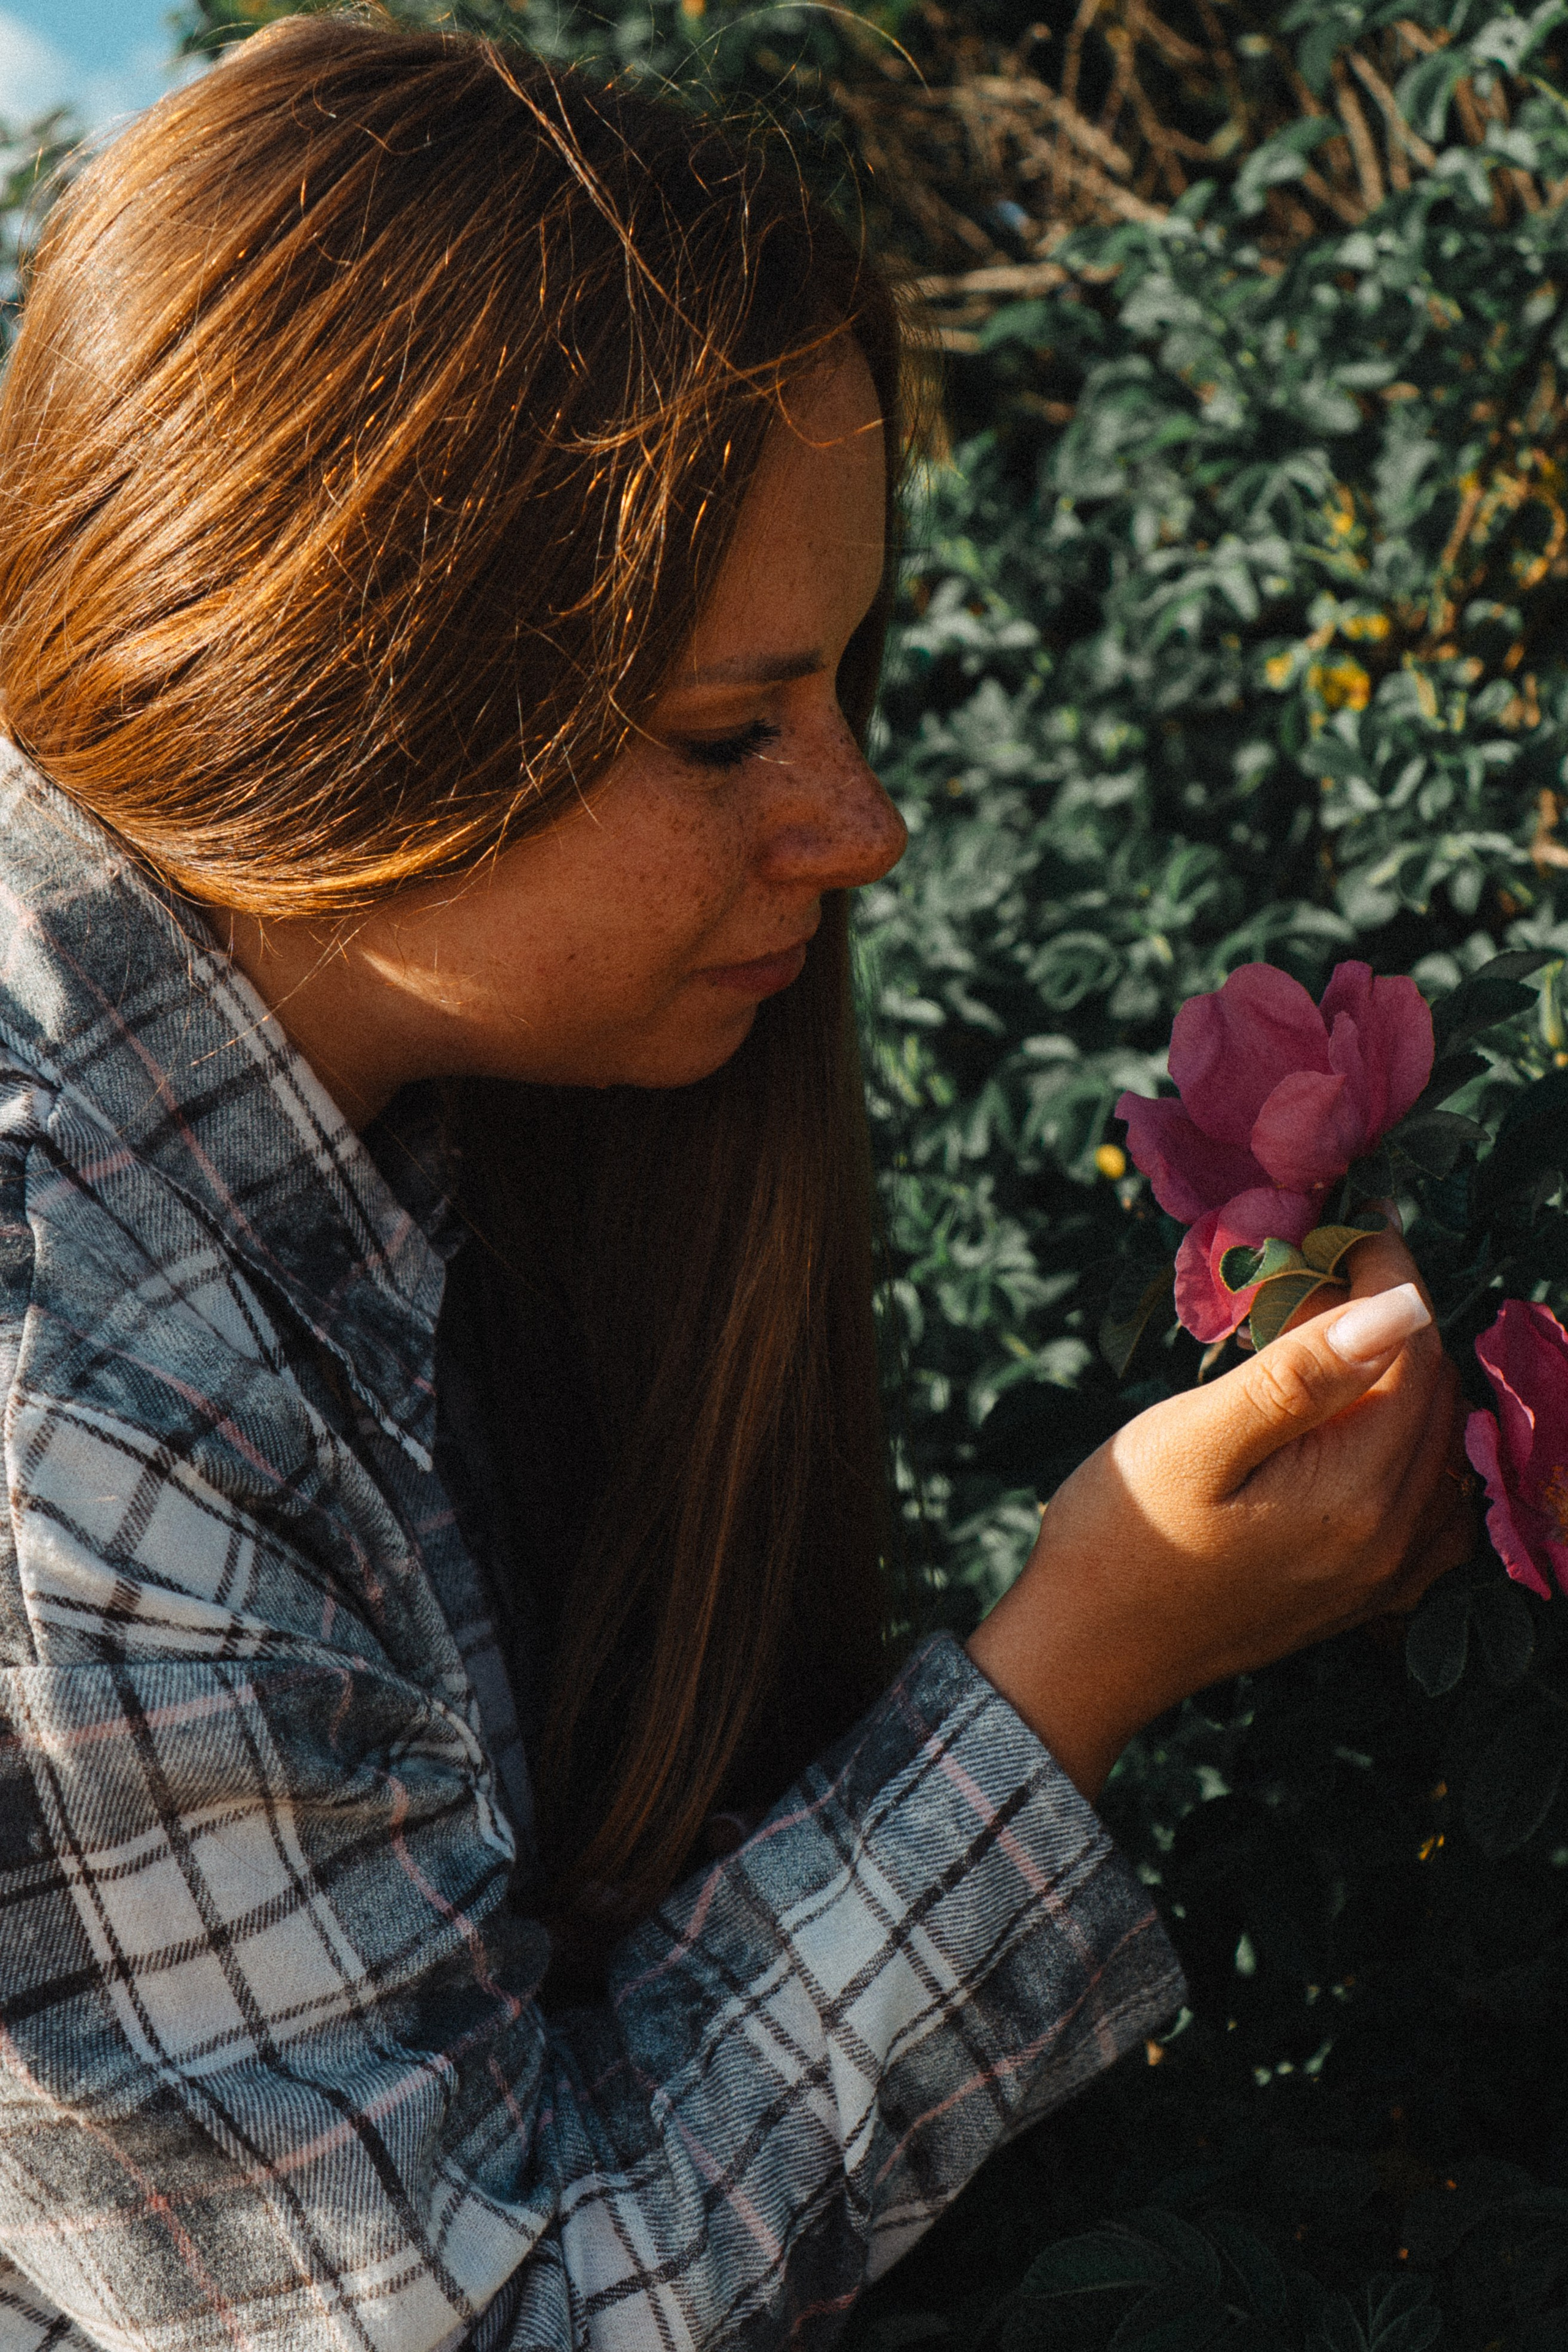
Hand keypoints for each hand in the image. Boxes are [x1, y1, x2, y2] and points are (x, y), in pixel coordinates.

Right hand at [966, 1230, 1473, 1800]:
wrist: (1086, 1653)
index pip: (1412, 1353)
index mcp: (1355, 1495)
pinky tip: (1359, 1422)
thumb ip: (1300, 1374)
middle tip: (1326, 1267)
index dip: (1389, 1276)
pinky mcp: (1366, 1591)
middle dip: (1392, 1319)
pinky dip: (1409, 1443)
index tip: (1349, 1225)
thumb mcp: (1195, 1438)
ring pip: (1436, 1442)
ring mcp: (1386, 1574)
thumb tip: (1400, 1307)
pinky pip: (1429, 1501)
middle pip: (1434, 1395)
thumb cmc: (1120, 1536)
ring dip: (1399, 1375)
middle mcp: (1392, 1540)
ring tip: (1327, 1332)